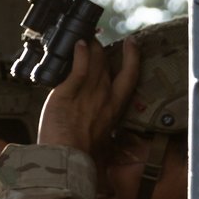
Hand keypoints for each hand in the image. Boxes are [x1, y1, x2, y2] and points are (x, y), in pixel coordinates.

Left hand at [35, 38, 139, 157]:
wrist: (66, 161)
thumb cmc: (79, 155)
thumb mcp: (99, 139)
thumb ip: (99, 125)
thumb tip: (98, 125)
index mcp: (114, 109)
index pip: (129, 76)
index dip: (132, 57)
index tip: (132, 43)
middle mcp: (104, 97)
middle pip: (107, 64)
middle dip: (102, 48)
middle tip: (96, 38)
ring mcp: (87, 93)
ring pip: (93, 61)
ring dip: (90, 47)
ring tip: (84, 38)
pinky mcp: (68, 92)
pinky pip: (78, 68)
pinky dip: (80, 54)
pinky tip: (77, 45)